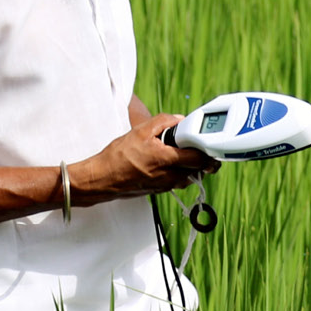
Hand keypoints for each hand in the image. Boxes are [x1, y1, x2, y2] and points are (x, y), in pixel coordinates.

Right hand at [67, 114, 219, 204]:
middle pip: (200, 169)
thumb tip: (180, 120)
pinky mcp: (161, 190)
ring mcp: (167, 185)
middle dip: (203, 157)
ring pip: (191, 176)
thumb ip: (163, 122)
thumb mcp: (140, 131)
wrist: (103, 179)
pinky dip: (181, 171)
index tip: (206, 140)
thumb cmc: (118, 157)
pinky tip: (171, 162)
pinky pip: (179, 181)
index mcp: (167, 160)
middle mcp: (170, 176)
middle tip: (199, 145)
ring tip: (184, 153)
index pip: (201, 158)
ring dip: (193, 165)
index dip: (207, 148)